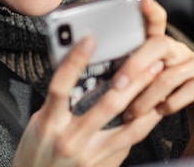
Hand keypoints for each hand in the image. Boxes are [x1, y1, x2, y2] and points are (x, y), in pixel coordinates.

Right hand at [13, 35, 164, 166]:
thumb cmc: (35, 154)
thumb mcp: (38, 123)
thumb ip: (58, 102)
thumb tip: (79, 75)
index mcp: (50, 122)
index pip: (61, 86)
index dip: (75, 61)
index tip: (89, 39)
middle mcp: (70, 138)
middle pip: (105, 105)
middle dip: (130, 80)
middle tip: (147, 58)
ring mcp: (88, 153)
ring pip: (125, 123)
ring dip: (144, 97)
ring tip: (158, 77)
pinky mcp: (102, 163)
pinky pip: (129, 140)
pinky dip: (145, 123)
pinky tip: (155, 108)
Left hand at [111, 0, 193, 128]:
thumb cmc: (162, 87)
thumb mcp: (145, 74)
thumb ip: (126, 68)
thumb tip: (90, 67)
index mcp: (160, 44)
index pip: (156, 21)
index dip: (150, 11)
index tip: (142, 1)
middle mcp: (178, 50)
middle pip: (159, 45)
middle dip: (135, 65)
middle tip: (116, 85)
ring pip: (170, 76)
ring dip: (147, 97)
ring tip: (131, 112)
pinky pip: (191, 90)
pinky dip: (173, 103)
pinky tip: (160, 111)